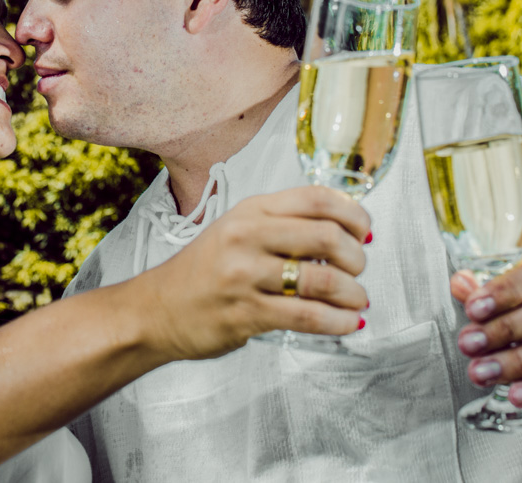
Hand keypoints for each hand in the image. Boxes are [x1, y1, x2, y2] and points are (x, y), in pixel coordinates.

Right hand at [135, 185, 369, 361]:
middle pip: (326, 236)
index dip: (353, 214)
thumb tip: (344, 233)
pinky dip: (338, 322)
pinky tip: (347, 324)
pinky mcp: (245, 313)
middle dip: (356, 257)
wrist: (156, 309)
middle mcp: (247, 237)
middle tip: (358, 270)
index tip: (365, 232)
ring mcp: (244, 275)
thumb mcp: (237, 230)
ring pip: (321, 280)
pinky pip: (307, 316)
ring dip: (353, 294)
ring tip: (357, 300)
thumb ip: (282, 226)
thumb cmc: (205, 270)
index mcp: (250, 210)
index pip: (316, 198)